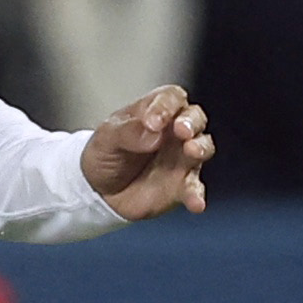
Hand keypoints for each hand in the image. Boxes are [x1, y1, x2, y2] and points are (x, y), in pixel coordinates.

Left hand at [80, 86, 212, 219]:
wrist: (100, 191)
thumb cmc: (106, 154)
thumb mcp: (107, 138)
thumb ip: (128, 132)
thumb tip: (153, 132)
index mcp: (155, 112)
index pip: (171, 98)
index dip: (166, 106)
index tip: (154, 122)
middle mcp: (174, 133)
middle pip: (195, 118)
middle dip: (191, 122)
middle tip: (181, 130)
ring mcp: (181, 158)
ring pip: (203, 147)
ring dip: (201, 148)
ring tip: (192, 152)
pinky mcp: (182, 185)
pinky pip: (195, 188)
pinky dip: (197, 195)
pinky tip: (195, 203)